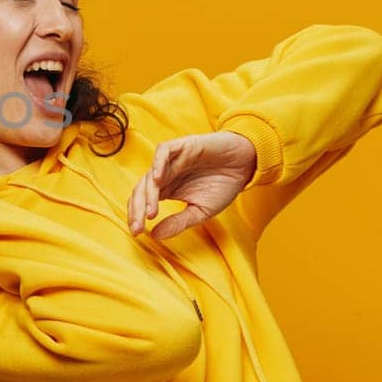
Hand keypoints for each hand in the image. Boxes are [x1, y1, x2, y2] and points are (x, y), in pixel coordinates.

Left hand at [128, 132, 256, 239]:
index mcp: (166, 189)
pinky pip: (164, 151)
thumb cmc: (222, 185)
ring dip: (148, 193)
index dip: (136, 216)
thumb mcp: (200, 211)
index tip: (136, 232)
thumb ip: (178, 222)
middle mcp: (165, 175)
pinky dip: (158, 163)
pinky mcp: (182, 146)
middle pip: (141, 190)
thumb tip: (154, 236)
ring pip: (150, 174)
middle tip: (138, 226)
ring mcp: (172, 160)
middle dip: (137, 209)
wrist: (245, 164)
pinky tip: (157, 179)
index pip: (142, 202)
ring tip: (151, 211)